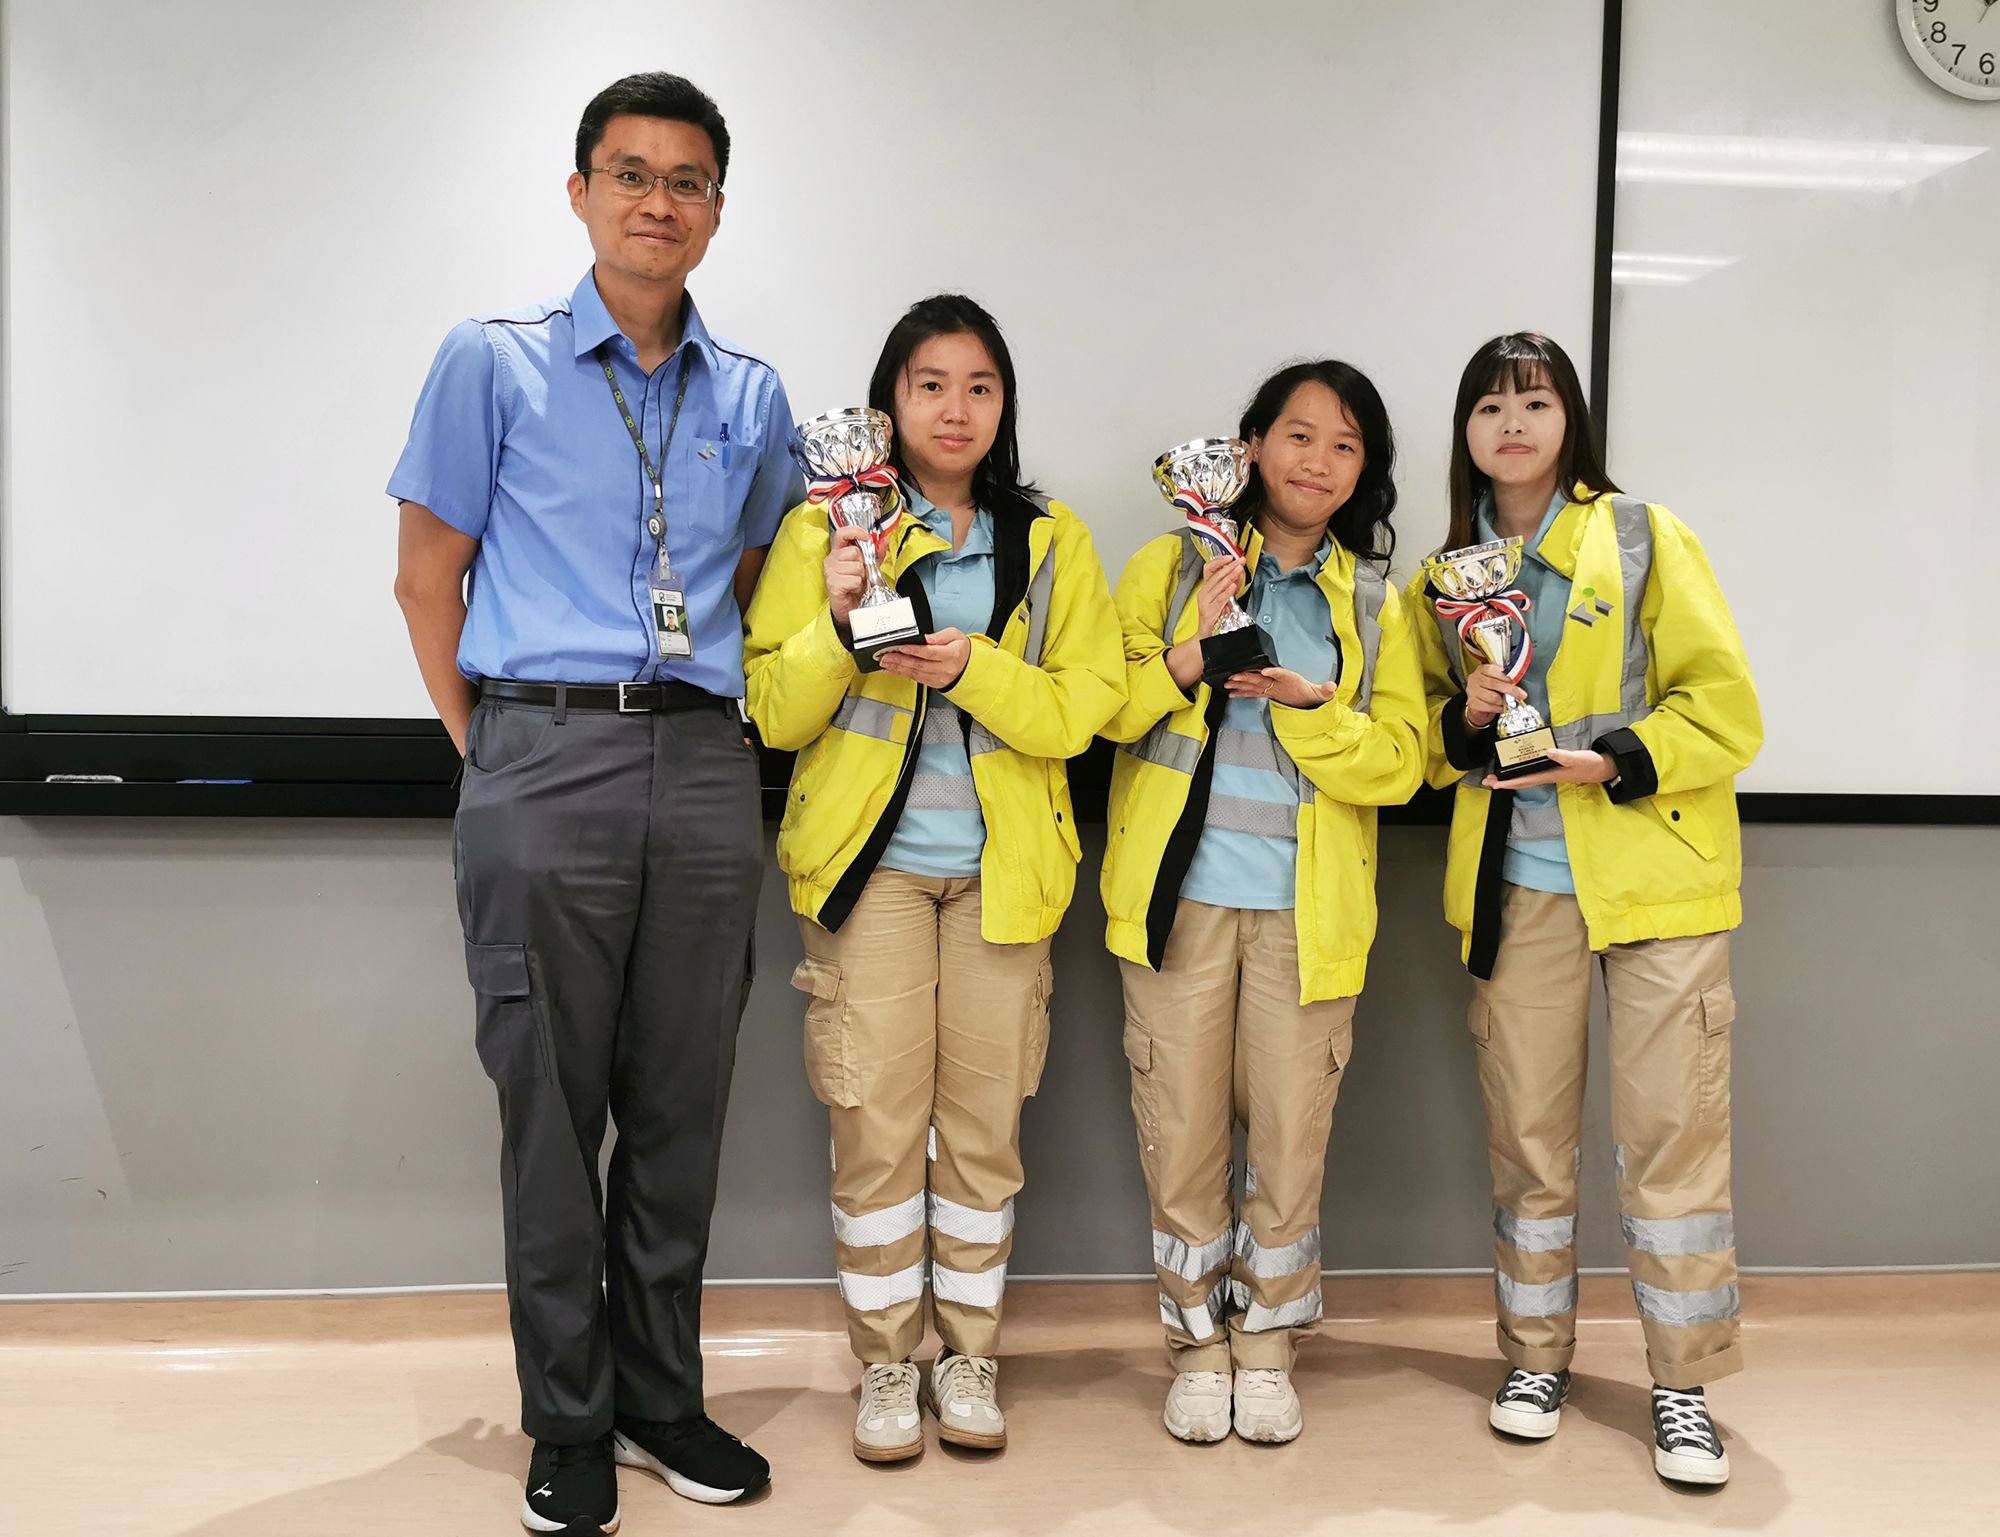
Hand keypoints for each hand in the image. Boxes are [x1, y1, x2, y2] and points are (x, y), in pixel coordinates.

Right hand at [823, 524, 870, 631]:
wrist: (851, 608)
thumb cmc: (856, 587)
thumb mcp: (869, 566)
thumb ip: (876, 553)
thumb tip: (883, 540)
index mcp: (838, 552)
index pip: (843, 533)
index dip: (855, 532)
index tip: (867, 538)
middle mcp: (831, 559)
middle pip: (854, 552)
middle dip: (863, 564)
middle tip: (860, 574)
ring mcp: (830, 571)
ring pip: (856, 567)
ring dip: (861, 577)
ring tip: (856, 583)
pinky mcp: (833, 584)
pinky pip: (854, 580)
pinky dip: (858, 586)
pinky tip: (853, 590)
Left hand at [878, 628, 972, 688]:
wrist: (969, 666)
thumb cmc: (960, 649)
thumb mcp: (954, 635)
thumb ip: (938, 636)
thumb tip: (924, 638)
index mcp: (952, 654)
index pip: (930, 653)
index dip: (914, 650)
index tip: (901, 647)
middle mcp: (945, 668)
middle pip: (919, 664)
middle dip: (900, 660)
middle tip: (886, 656)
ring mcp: (939, 678)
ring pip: (915, 673)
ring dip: (898, 668)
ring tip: (886, 663)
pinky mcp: (934, 684)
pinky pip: (916, 679)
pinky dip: (902, 674)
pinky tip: (893, 670)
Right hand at [1192, 555, 1244, 639]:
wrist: (1207, 633)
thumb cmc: (1215, 616)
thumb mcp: (1223, 598)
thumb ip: (1230, 586)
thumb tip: (1238, 575)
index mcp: (1205, 588)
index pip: (1209, 569)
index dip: (1218, 562)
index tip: (1230, 557)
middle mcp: (1203, 593)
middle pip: (1216, 576)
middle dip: (1229, 567)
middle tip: (1239, 561)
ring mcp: (1205, 602)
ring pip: (1219, 586)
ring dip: (1230, 576)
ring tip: (1238, 569)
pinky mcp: (1209, 611)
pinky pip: (1220, 599)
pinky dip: (1227, 591)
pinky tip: (1233, 586)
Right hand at [1226, 666, 1335, 709]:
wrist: (1309, 698)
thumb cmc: (1313, 694)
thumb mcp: (1322, 694)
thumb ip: (1326, 690)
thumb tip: (1331, 687)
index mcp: (1290, 678)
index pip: (1281, 673)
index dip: (1273, 671)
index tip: (1265, 670)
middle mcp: (1278, 681)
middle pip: (1260, 677)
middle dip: (1247, 676)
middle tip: (1235, 675)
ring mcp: (1271, 687)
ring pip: (1253, 684)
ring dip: (1240, 684)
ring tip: (1227, 682)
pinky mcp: (1267, 693)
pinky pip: (1252, 693)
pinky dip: (1242, 693)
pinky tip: (1232, 693)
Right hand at [1463, 663, 1523, 729]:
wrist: (1478, 701)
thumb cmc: (1490, 688)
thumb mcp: (1497, 678)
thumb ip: (1505, 678)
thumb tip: (1516, 682)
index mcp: (1482, 669)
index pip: (1492, 671)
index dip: (1505, 677)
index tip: (1515, 682)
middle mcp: (1475, 679)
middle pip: (1494, 684)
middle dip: (1510, 690)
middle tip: (1521, 695)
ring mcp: (1472, 691)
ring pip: (1493, 697)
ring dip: (1504, 701)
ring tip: (1509, 702)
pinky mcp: (1473, 703)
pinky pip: (1490, 707)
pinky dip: (1499, 708)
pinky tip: (1503, 707)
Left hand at [1483, 748, 1615, 789]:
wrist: (1600, 768)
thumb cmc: (1588, 764)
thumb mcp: (1576, 758)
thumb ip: (1563, 756)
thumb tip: (1548, 752)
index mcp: (1548, 775)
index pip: (1524, 780)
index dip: (1508, 783)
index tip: (1494, 784)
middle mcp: (1545, 776)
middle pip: (1520, 782)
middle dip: (1503, 783)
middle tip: (1487, 781)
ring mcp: (1547, 774)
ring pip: (1524, 778)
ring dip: (1509, 778)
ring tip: (1496, 777)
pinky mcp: (1551, 769)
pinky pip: (1531, 773)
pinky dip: (1520, 772)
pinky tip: (1516, 768)